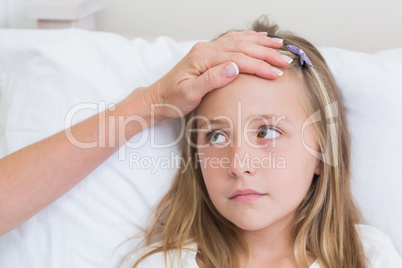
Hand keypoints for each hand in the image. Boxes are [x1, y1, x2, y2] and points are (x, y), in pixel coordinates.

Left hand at [143, 30, 292, 118]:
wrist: (158, 97)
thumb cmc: (173, 99)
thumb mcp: (189, 93)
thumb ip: (211, 79)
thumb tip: (234, 68)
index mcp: (203, 58)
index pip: (238, 59)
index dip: (259, 66)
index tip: (276, 73)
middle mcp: (206, 49)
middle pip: (242, 47)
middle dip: (266, 54)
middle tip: (285, 60)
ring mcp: (207, 49)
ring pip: (239, 41)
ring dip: (260, 43)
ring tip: (279, 46)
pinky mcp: (208, 53)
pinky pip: (231, 41)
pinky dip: (247, 38)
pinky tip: (258, 38)